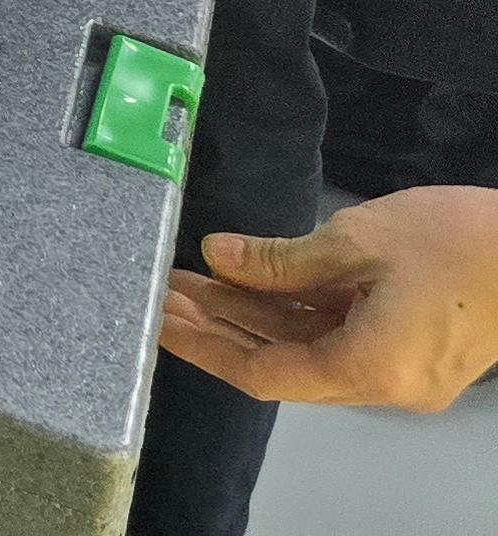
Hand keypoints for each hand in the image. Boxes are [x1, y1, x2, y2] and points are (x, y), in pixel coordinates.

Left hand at [161, 188, 497, 411]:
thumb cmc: (464, 244)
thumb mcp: (357, 241)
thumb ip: (282, 259)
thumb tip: (221, 257)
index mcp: (369, 368)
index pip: (265, 374)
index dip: (206, 347)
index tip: (162, 320)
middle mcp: (386, 385)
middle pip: (283, 364)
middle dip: (222, 326)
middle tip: (170, 292)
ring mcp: (405, 371)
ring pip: (311, 348)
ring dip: (256, 315)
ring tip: (200, 278)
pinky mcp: (417, 350)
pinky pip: (343, 336)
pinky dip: (299, 311)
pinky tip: (258, 279)